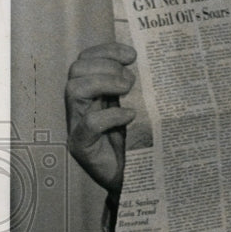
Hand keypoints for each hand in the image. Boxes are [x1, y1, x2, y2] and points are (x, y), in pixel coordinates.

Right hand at [65, 43, 136, 196]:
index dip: (107, 51)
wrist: (138, 180)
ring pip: (74, 90)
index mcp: (95, 93)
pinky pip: (88, 123)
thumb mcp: (143, 110)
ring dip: (103, 83)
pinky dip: (110, 115)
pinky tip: (130, 116)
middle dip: (105, 65)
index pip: (88, 60)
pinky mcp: (81, 146)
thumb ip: (141, 90)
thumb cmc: (142, 143)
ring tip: (128, 90)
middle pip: (77, 69)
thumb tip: (156, 65)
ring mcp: (78, 125)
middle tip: (130, 79)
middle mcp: (82, 106)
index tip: (133, 55)